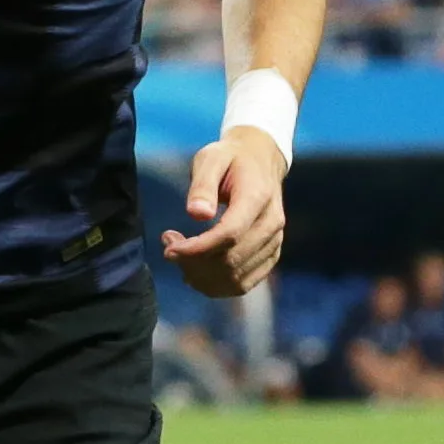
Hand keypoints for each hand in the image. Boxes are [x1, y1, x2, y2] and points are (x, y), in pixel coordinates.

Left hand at [161, 127, 284, 298]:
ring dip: (201, 276)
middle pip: (232, 260)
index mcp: (258, 198)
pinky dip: (216, 285)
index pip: (230, 234)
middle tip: (169, 244)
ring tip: (180, 255)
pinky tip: (195, 271)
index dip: (197, 249)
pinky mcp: (270, 254)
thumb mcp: (211, 159)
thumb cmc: (230, 159)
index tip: (169, 248)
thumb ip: (202, 185)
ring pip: (236, 277)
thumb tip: (196, 214)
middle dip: (192, 262)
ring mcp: (274, 241)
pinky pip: (244, 283)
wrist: (260, 161)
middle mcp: (272, 224)